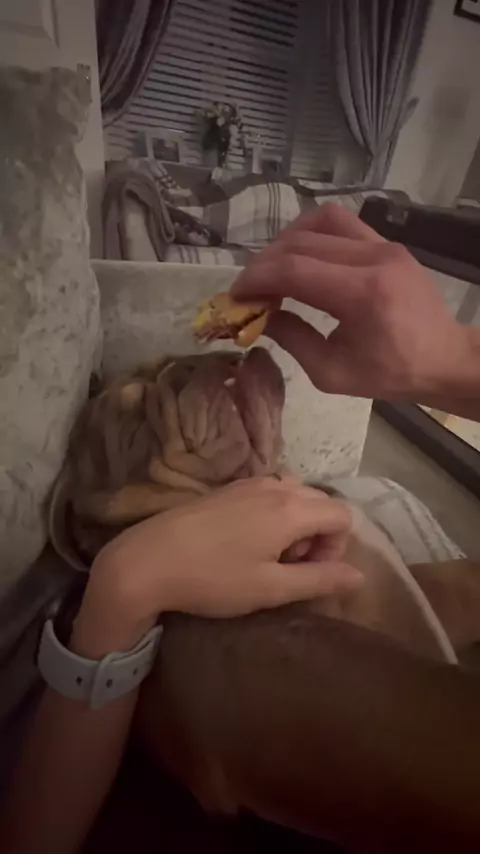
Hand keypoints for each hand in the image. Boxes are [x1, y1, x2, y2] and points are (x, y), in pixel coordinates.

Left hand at [72, 478, 359, 654]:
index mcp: (291, 508)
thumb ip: (319, 580)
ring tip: (267, 557)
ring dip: (295, 525)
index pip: (343, 515)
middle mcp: (275, 485)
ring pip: (294, 497)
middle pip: (320, 502)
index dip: (337, 547)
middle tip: (288, 568)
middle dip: (317, 536)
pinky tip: (244, 544)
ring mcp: (248, 482)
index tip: (309, 573)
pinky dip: (273, 516)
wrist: (147, 561)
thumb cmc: (212, 579)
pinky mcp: (227, 487)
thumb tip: (359, 575)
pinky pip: (269, 494)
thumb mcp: (271, 589)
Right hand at [231, 204, 475, 403]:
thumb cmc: (390, 374)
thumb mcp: (332, 372)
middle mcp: (374, 258)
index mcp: (363, 294)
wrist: (444, 360)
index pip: (294, 270)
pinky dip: (312, 234)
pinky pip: (341, 223)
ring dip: (287, 242)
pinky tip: (301, 257)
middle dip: (265, 264)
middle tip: (249, 290)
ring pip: (319, 222)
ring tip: (274, 270)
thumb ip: (292, 339)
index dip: (256, 278)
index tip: (236, 295)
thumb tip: (257, 316)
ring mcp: (384, 245)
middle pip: (301, 244)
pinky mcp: (387, 243)